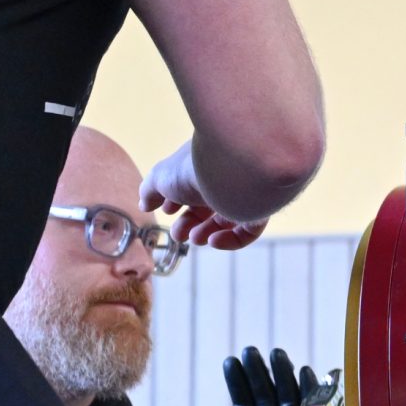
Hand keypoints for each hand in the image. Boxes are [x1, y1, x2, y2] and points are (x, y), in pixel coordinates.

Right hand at [141, 142, 269, 250]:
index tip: (166, 211)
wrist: (233, 170)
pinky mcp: (261, 211)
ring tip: (194, 238)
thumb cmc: (194, 169)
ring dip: (206, 232)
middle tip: (178, 235)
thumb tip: (144, 204)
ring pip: (227, 219)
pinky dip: (230, 240)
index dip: (176, 201)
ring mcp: (244, 195)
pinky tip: (213, 240)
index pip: (190, 185)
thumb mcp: (162, 177)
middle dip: (189, 223)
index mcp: (202, 165)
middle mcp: (224, 178)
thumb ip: (150, 190)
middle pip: (207, 206)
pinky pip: (248, 231)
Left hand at [210, 347, 327, 405]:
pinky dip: (316, 397)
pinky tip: (311, 377)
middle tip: (253, 352)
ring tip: (278, 357)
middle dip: (261, 373)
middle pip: (268, 395)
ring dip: (286, 377)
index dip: (238, 382)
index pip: (244, 403)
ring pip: (291, 400)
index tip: (232, 362)